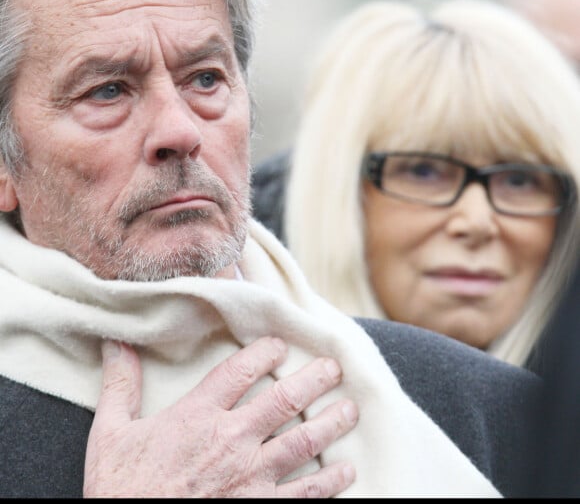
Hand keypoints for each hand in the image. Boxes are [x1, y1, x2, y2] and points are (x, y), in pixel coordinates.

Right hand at [84, 336, 357, 496]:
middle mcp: (231, 440)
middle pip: (284, 400)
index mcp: (197, 416)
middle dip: (314, 379)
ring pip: (303, 442)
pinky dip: (329, 481)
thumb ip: (120, 386)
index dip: (264, 351)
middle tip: (334, 367)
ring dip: (331, 424)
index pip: (240, 370)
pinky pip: (304, 494)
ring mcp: (250, 478)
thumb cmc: (121, 490)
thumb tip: (116, 343)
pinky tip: (346, 470)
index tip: (281, 343)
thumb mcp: (110, 434)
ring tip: (351, 409)